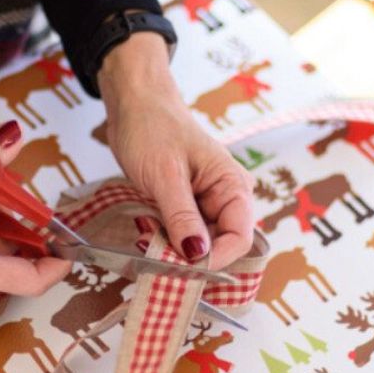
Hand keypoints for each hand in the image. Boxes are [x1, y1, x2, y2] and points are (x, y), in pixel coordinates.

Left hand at [99, 32, 254, 269]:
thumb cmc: (152, 128)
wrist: (134, 105)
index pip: (240, 238)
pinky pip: (183, 235)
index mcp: (233, 186)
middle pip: (221, 246)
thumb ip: (182, 217)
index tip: (183, 267)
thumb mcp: (166, 175)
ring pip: (199, 245)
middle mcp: (226, 199)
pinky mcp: (186, 208)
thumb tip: (197, 256)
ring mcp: (206, 204)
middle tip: (158, 259)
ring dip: (176, 251)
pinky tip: (148, 235)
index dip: (215, 258)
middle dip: (192, 257)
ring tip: (149, 243)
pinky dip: (166, 241)